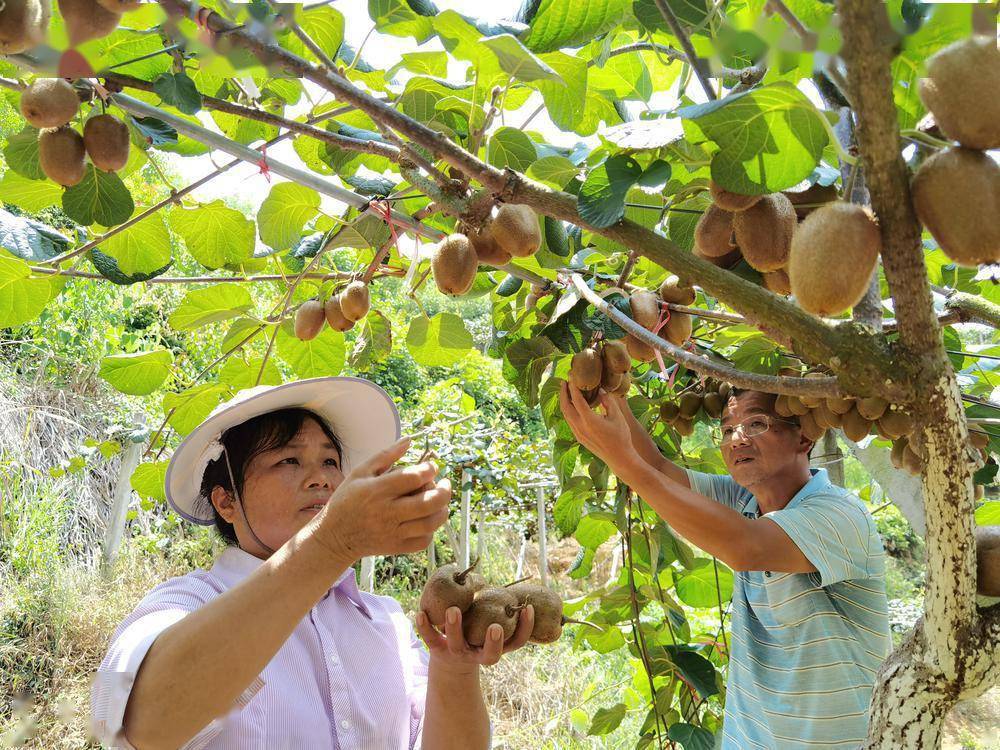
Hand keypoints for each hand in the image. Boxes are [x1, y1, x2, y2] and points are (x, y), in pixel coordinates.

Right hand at [312, 437, 451, 561]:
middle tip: (444, 483)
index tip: (431, 467)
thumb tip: (409, 440)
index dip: (429, 469)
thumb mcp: (360, 472)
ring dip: (442, 510)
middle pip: (428, 502)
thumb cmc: (347, 499)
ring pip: (430, 523)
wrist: (334, 536)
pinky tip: (426, 519)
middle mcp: (386, 512)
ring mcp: (392, 532)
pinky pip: (423, 541)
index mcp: (377, 490)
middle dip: (444, 490)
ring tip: (440, 501)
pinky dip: (432, 529)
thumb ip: (386, 455)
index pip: (412, 478)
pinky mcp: (395, 547)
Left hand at [414, 604, 533, 672]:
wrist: (449, 663)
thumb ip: (496, 609)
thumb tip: (511, 582)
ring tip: (453, 609)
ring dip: (455, 627)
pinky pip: (430, 639)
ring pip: (457, 644)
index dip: (525, 628)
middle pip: (490, 655)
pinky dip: (424, 627)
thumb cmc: (475, 635)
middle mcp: (478, 654)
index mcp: (495, 648)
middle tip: (496, 627)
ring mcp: (457, 653)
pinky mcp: (436, 650)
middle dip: (493, 642)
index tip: (528, 608)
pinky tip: (419, 613)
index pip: (516, 643)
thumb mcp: (488, 626)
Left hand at [559, 382, 635, 471]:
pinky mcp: (579, 438)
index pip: (577, 400)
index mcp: (589, 420)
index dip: (573, 388)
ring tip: (566, 391)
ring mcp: (578, 434)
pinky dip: (568, 411)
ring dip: (564, 402)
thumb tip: (600, 390)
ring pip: (566, 415)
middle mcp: (580, 427)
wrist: (619, 458)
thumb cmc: (621, 436)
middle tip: (563, 382)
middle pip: (565, 407)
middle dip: (563, 393)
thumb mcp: (617, 416)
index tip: (571, 378)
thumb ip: (608, 401)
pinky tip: (573, 406)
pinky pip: (570, 421)